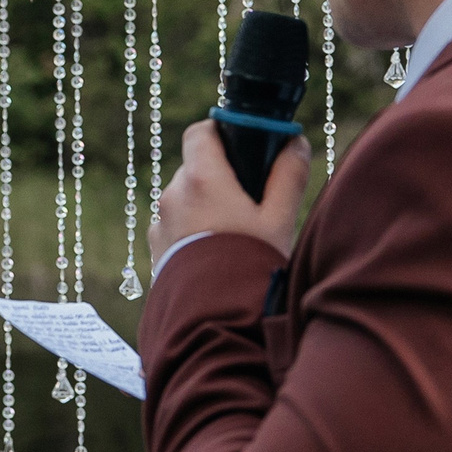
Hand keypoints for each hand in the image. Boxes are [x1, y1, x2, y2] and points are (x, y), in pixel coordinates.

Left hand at [149, 119, 311, 268]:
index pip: (200, 132)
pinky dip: (192, 229)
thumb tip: (295, 144)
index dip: (219, 132)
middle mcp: (173, 195)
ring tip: (234, 234)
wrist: (214, 319)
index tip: (239, 142)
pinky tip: (215, 252)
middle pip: (195, 168)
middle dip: (219, 176)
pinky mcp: (155, 248)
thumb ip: (288, 178)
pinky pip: (175, 225)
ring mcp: (159, 223)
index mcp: (202, 179)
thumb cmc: (249, 266)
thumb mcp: (279, 221)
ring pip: (185, 199)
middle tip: (249, 198)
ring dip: (205, 205)